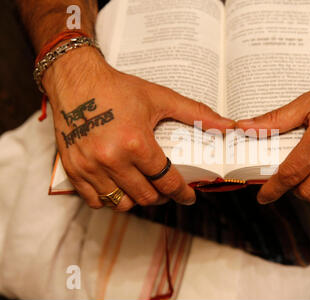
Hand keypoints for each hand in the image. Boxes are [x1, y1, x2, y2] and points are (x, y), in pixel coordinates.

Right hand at [44, 47, 233, 210]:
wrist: (76, 79)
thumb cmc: (118, 88)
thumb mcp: (160, 97)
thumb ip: (196, 113)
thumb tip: (228, 125)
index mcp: (135, 143)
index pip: (167, 181)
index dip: (182, 193)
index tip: (188, 196)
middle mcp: (111, 159)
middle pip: (146, 196)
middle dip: (162, 197)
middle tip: (167, 190)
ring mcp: (90, 167)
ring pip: (121, 203)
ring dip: (138, 200)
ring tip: (145, 189)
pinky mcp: (74, 169)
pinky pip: (94, 201)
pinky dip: (110, 200)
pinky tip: (120, 188)